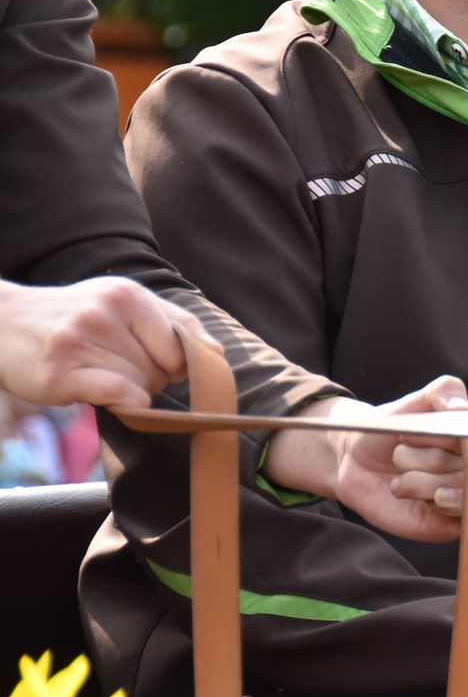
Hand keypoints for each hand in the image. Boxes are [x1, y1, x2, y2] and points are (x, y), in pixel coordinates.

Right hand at [0, 277, 214, 407]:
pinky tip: (108, 394)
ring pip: (143, 385)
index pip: (185, 340)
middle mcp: (104, 313)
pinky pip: (119, 395)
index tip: (165, 366)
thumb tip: (216, 352)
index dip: (181, 362)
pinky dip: (125, 403)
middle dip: (153, 377)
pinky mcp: (58, 374)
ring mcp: (79, 342)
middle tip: (121, 369)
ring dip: (131, 390)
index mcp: (127, 294)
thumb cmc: (74, 318)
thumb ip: (170, 323)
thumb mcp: (121, 303)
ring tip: (100, 373)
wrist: (2, 324)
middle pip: (165, 368)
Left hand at [261, 375, 467, 541]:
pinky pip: (450, 517)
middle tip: (404, 451)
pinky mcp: (449, 523)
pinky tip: (405, 491)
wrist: (356, 460)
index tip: (419, 433)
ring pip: (452, 492)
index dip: (448, 440)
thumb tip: (463, 410)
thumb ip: (445, 392)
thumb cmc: (391, 429)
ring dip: (415, 479)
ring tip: (402, 473)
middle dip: (423, 457)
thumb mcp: (417, 400)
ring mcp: (464, 498)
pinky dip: (420, 497)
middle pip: (464, 469)